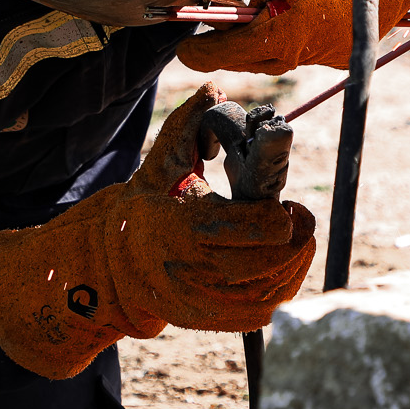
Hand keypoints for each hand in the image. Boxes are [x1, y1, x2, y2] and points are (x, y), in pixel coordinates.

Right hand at [0, 85, 316, 378]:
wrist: (111, 264)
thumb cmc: (148, 205)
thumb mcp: (162, 161)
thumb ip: (190, 123)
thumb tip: (216, 88)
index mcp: (187, 224)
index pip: (262, 225)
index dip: (284, 216)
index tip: (287, 206)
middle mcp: (194, 268)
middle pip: (272, 259)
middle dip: (296, 239)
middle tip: (298, 222)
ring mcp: (200, 300)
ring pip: (272, 289)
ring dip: (293, 265)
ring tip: (293, 243)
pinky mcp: (206, 320)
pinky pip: (260, 313)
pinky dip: (279, 292)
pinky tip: (279, 270)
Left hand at [178, 0, 409, 74]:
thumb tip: (221, 6)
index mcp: (303, 26)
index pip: (242, 49)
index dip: (210, 50)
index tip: (188, 49)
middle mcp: (325, 45)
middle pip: (263, 59)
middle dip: (234, 49)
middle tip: (208, 37)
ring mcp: (344, 44)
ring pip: (289, 54)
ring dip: (262, 42)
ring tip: (242, 24)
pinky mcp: (360, 36)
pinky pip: (314, 44)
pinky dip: (291, 34)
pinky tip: (282, 16)